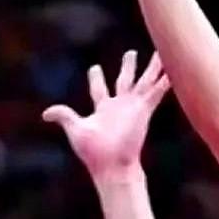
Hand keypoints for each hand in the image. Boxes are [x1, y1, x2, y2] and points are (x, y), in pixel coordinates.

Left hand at [43, 51, 168, 182]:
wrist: (113, 165)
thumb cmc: (94, 152)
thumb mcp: (76, 129)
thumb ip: (64, 116)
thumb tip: (45, 114)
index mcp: (103, 110)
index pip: (99, 89)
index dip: (96, 78)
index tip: (95, 68)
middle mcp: (120, 107)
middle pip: (125, 80)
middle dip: (128, 67)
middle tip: (131, 53)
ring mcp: (134, 108)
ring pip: (145, 82)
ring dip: (152, 68)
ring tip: (160, 53)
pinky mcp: (144, 111)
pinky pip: (156, 92)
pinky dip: (164, 82)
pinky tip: (173, 71)